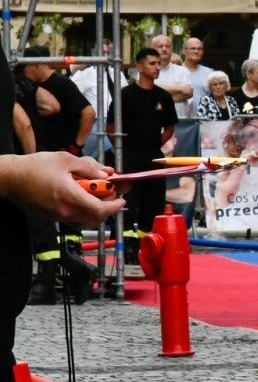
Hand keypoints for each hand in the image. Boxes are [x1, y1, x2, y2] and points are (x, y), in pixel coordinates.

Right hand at [0, 151, 123, 226]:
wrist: (9, 178)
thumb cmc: (34, 167)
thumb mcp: (65, 160)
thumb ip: (89, 168)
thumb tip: (106, 174)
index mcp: (70, 196)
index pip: (101, 210)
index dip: (115, 206)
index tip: (122, 199)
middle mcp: (65, 211)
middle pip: (96, 218)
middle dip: (108, 207)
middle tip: (111, 194)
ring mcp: (58, 216)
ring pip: (86, 220)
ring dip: (97, 211)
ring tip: (98, 195)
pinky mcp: (52, 217)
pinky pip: (74, 219)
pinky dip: (84, 212)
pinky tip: (83, 198)